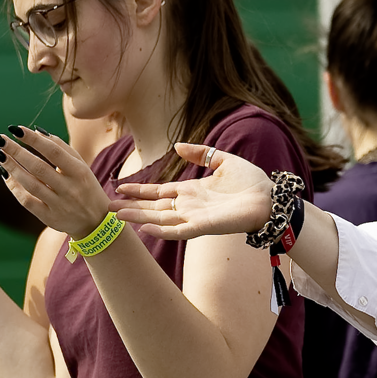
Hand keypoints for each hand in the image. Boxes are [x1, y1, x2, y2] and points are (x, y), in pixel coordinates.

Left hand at [0, 126, 113, 240]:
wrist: (96, 221)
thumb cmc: (86, 187)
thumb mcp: (82, 167)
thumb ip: (62, 148)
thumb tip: (37, 131)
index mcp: (80, 172)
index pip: (54, 152)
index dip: (33, 140)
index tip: (16, 129)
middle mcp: (70, 188)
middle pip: (38, 167)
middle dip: (16, 151)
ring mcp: (59, 204)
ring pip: (30, 184)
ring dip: (11, 168)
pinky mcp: (49, 217)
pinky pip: (27, 201)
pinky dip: (14, 187)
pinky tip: (5, 174)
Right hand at [112, 142, 274, 239]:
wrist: (271, 198)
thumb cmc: (251, 182)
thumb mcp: (223, 161)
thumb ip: (202, 153)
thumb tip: (178, 146)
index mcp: (192, 191)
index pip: (159, 192)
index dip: (139, 191)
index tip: (118, 189)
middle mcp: (189, 206)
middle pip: (153, 207)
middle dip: (130, 207)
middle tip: (105, 207)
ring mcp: (195, 217)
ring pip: (159, 219)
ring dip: (138, 218)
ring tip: (116, 216)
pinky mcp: (205, 227)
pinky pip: (179, 231)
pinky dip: (161, 230)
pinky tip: (144, 227)